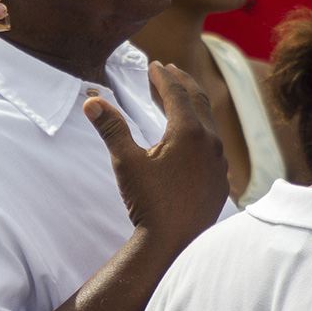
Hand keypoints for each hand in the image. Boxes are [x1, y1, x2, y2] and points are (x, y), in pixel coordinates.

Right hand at [84, 62, 228, 249]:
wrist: (173, 244)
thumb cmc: (149, 202)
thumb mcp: (126, 162)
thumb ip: (111, 128)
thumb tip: (91, 102)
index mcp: (189, 132)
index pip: (176, 93)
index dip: (163, 77)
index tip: (154, 65)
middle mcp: (210, 143)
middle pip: (199, 101)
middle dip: (183, 83)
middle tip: (171, 71)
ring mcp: (219, 163)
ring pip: (209, 124)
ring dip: (194, 106)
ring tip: (180, 100)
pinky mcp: (220, 181)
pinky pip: (213, 145)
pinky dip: (201, 130)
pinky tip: (192, 140)